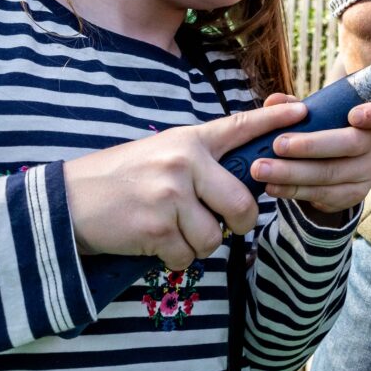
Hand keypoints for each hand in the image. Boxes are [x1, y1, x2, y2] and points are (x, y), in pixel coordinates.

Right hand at [64, 99, 370, 267]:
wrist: (67, 201)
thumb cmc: (119, 179)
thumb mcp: (160, 153)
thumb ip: (200, 160)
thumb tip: (244, 178)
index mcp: (188, 140)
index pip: (239, 127)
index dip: (273, 122)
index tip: (303, 112)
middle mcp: (183, 162)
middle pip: (242, 203)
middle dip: (239, 222)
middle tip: (225, 226)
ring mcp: (170, 194)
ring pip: (215, 236)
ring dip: (198, 244)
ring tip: (171, 231)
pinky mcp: (156, 228)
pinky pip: (187, 256)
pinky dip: (174, 259)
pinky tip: (153, 244)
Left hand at [246, 91, 370, 215]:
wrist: (328, 165)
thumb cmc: (320, 130)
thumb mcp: (310, 115)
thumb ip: (293, 106)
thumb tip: (274, 101)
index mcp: (369, 118)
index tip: (354, 115)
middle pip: (350, 144)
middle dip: (311, 145)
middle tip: (278, 145)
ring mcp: (366, 173)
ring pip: (331, 174)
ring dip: (292, 173)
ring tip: (261, 169)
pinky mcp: (353, 196)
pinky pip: (323, 195)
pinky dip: (293, 191)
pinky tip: (272, 187)